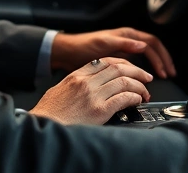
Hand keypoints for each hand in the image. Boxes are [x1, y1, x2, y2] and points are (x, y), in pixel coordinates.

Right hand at [29, 57, 152, 124]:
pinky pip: (122, 99)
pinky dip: (133, 98)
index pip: (106, 61)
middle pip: (119, 68)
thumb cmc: (48, 112)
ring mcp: (93, 95)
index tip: (131, 68)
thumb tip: (89, 81)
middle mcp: (86, 82)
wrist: (41, 126)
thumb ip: (75, 82)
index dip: (123, 63)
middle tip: (146, 77)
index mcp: (77, 75)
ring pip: (124, 82)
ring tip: (144, 92)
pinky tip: (137, 101)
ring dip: (139, 86)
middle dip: (136, 71)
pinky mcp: (99, 111)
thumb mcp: (59, 89)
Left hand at [50, 28, 176, 78]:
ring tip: (163, 76)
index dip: (160, 57)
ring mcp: (124, 48)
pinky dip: (145, 68)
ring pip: (147, 54)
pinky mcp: (119, 56)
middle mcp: (127, 40)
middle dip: (163, 60)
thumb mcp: (103, 43)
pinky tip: (145, 77)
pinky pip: (137, 60)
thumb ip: (123, 43)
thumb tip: (141, 46)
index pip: (151, 43)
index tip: (164, 71)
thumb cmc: (83, 46)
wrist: (68, 52)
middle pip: (153, 48)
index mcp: (127, 35)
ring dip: (156, 64)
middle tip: (170, 74)